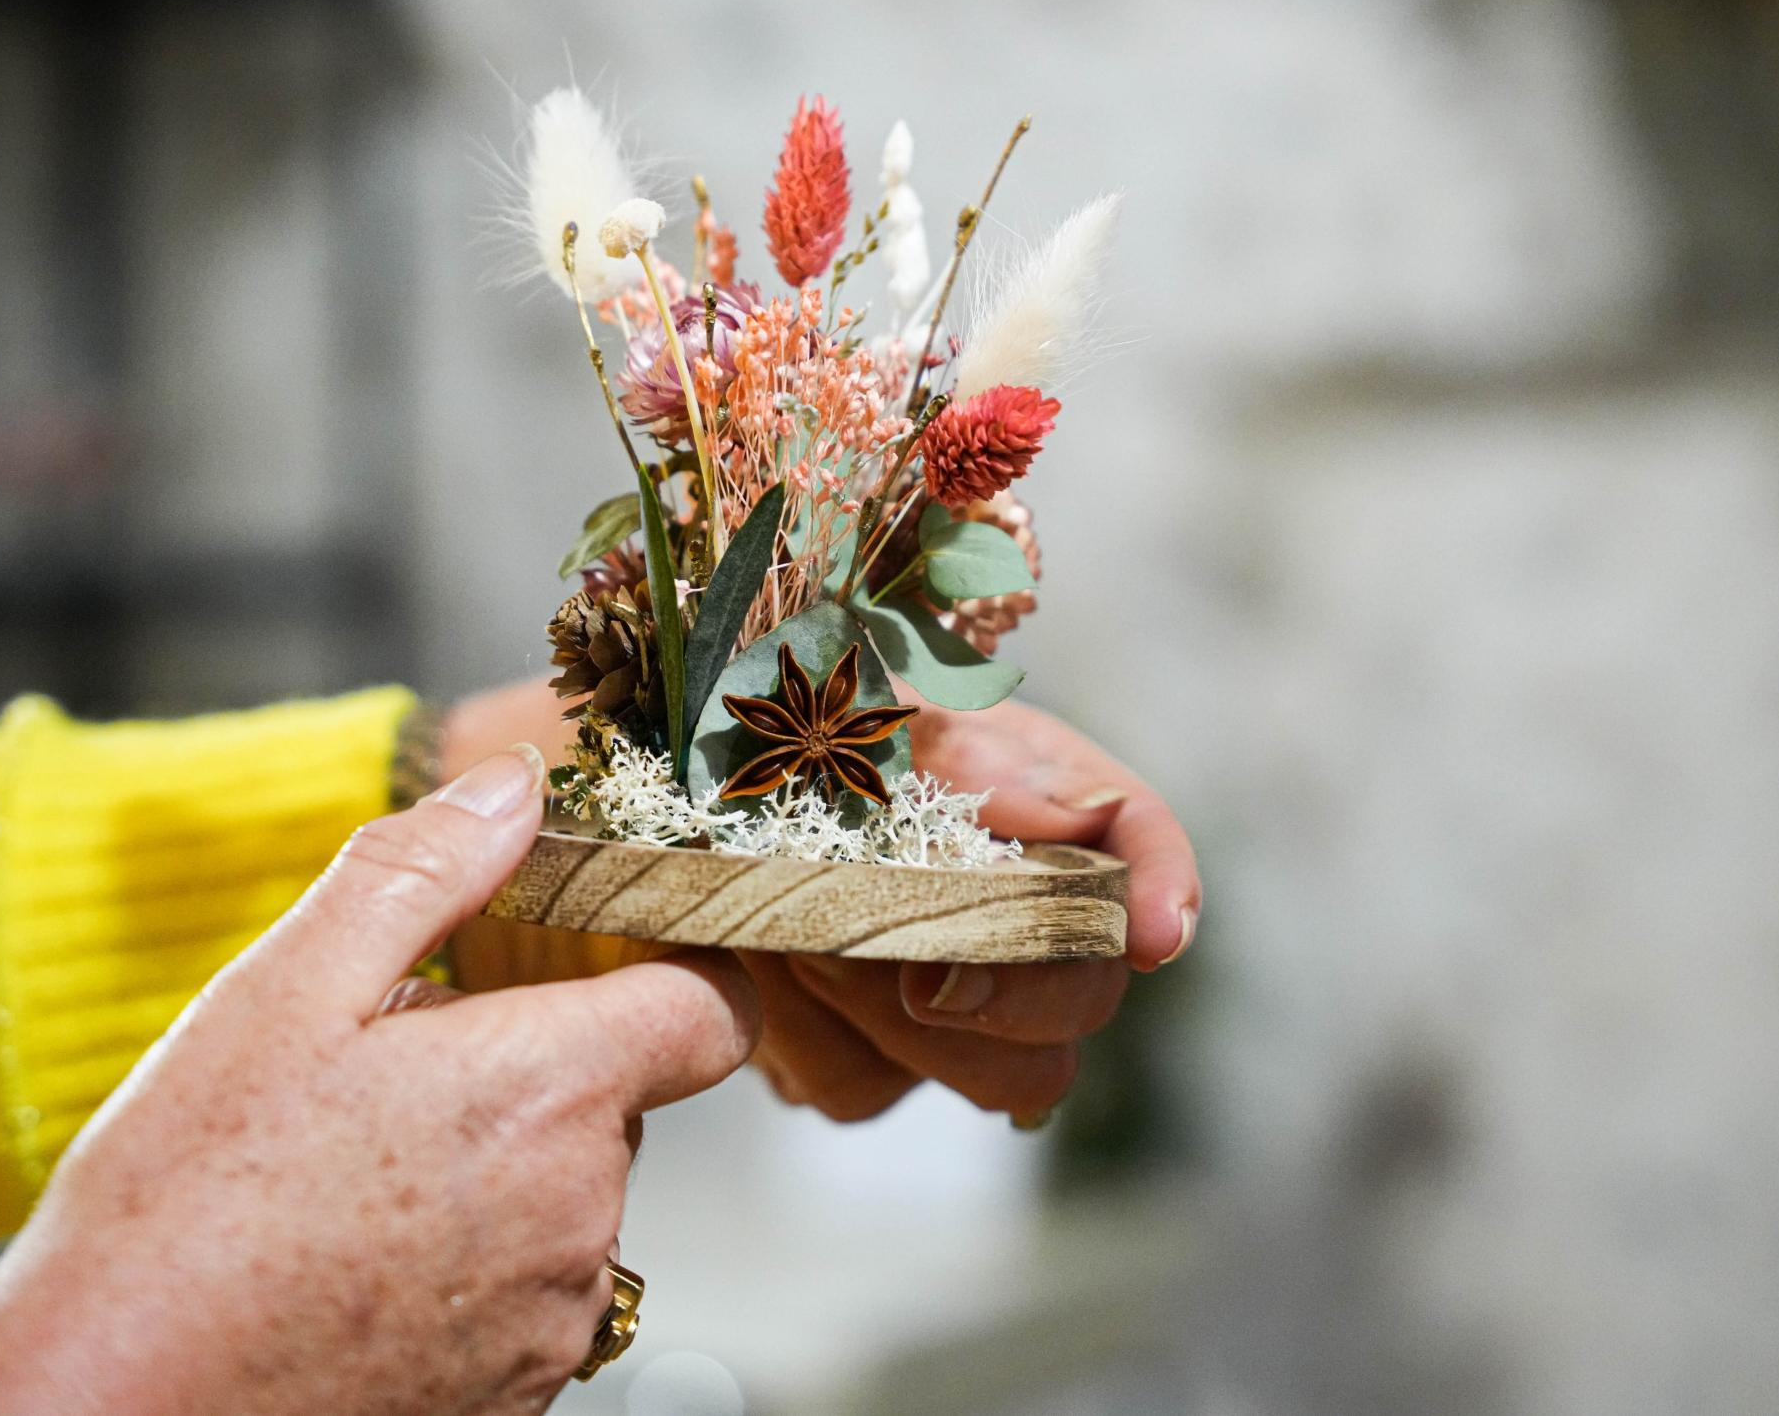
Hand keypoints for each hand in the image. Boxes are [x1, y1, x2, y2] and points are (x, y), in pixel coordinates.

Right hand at [0, 747, 759, 1415]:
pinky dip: (465, 1273)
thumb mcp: (287, 992)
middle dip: (524, 1072)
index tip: (609, 959)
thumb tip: (515, 788)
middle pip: (615, 1105)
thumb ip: (422, 872)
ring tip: (345, 1186)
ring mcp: (553, 1322)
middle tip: (384, 1082)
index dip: (677, 971)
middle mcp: (581, 1215)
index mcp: (548, 1090)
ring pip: (564, 1203)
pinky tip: (351, 1268)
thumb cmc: (182, 1204)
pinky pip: (526, 1301)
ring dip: (490, 1175)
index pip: (713, 1013)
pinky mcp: (513, 1399)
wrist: (110, 1406)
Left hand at [741, 699, 1198, 1122]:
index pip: (1132, 828)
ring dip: (884, 1007)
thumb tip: (1075, 813)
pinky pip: (858, 1086)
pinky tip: (751, 966)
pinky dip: (798, 1033)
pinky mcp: (856, 1060)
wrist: (618, 792)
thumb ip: (949, 742)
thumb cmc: (734, 715)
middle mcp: (998, 896)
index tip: (1155, 931)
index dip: (1161, 878)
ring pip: (997, 1075)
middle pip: (1087, 991)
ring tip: (791, 929)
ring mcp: (938, 996)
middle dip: (1012, 991)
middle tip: (917, 971)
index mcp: (1012, 781)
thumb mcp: (830, 692)